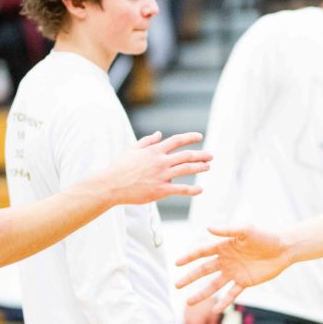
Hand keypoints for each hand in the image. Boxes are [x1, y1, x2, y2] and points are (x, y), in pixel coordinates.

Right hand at [94, 131, 210, 205]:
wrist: (111, 185)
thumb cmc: (120, 167)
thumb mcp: (132, 149)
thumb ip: (147, 141)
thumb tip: (159, 134)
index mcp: (154, 151)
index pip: (177, 140)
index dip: (190, 137)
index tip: (199, 137)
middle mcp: (160, 161)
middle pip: (186, 155)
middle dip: (201, 155)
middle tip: (211, 156)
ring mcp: (162, 175)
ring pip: (186, 169)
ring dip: (200, 167)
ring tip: (208, 167)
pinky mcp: (161, 190)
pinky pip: (181, 189)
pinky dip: (192, 190)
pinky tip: (200, 189)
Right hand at [176, 225, 291, 307]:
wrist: (284, 249)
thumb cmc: (265, 236)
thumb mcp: (246, 230)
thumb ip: (227, 230)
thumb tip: (207, 227)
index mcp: (224, 246)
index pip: (203, 252)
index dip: (190, 257)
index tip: (176, 263)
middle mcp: (227, 260)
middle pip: (204, 270)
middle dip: (190, 278)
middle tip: (176, 285)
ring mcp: (235, 272)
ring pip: (214, 285)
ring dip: (202, 293)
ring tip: (188, 302)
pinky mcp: (245, 282)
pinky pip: (231, 294)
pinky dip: (224, 302)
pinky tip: (215, 310)